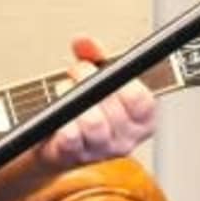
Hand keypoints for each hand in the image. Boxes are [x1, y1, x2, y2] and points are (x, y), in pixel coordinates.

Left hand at [39, 38, 158, 169]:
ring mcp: (100, 151)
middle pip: (115, 110)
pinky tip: (58, 113)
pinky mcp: (74, 158)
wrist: (58, 145)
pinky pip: (70, 138)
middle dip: (89, 80)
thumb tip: (84, 42)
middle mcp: (126, 140)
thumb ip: (95, 57)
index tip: (102, 67)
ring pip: (93, 123)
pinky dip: (62, 121)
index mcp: (142, 121)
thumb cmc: (85, 111)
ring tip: (64, 89)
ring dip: (73, 99)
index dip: (120, 79)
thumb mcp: (97, 80)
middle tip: (77, 70)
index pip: (141, 100)